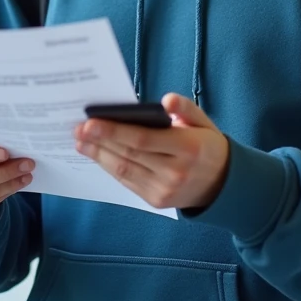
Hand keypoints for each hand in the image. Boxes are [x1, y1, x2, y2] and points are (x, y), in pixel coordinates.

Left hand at [74, 93, 228, 209]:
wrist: (222, 184)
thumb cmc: (206, 145)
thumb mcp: (203, 122)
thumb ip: (185, 108)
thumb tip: (167, 100)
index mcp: (188, 148)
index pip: (143, 139)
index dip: (113, 131)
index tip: (90, 122)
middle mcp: (175, 172)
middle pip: (129, 154)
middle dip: (99, 141)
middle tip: (77, 129)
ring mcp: (164, 189)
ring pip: (124, 170)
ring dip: (99, 155)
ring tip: (81, 142)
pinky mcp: (156, 201)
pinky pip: (127, 182)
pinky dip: (109, 167)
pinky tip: (97, 155)